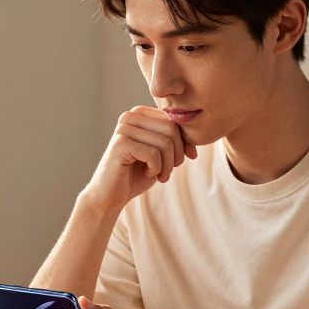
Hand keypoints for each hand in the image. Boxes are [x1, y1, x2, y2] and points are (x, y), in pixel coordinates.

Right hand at [82, 106, 196, 214]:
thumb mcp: (162, 154)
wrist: (110, 195)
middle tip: (169, 171)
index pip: (174, 120)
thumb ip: (175, 140)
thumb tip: (198, 133)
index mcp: (139, 113)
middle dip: (177, 154)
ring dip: (168, 165)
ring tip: (160, 175)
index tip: (184, 160)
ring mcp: (123, 129)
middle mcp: (129, 116)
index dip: (184, 141)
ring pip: (165, 142)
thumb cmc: (136, 174)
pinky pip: (153, 154)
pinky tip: (147, 174)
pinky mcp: (120, 144)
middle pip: (171, 129)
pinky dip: (156, 169)